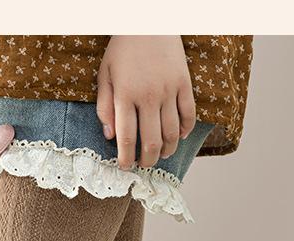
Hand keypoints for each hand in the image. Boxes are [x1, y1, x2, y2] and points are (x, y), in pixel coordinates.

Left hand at [96, 35, 196, 169]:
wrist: (148, 20)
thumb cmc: (123, 49)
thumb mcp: (105, 74)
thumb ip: (104, 107)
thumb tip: (110, 136)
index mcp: (125, 95)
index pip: (126, 138)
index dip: (126, 158)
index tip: (126, 167)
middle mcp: (148, 96)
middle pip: (151, 141)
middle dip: (147, 160)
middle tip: (144, 165)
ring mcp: (168, 90)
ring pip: (171, 133)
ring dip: (167, 150)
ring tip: (161, 155)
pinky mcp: (184, 83)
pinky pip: (188, 114)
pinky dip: (185, 130)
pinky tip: (178, 137)